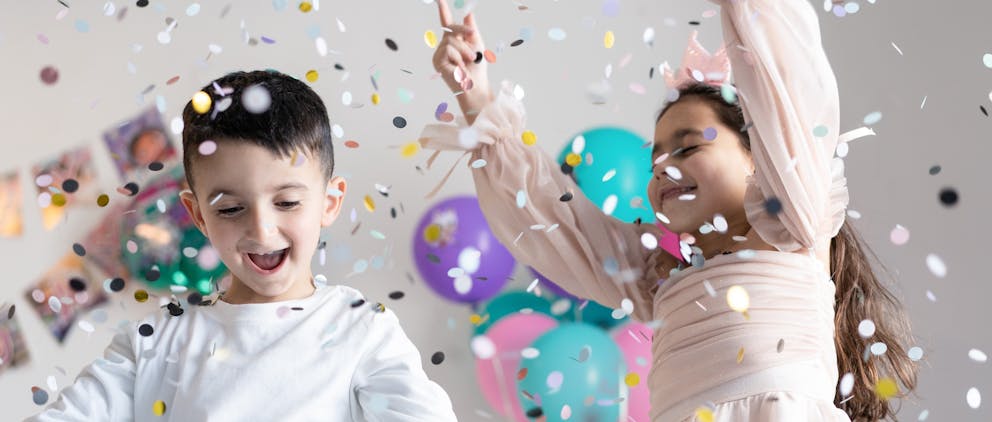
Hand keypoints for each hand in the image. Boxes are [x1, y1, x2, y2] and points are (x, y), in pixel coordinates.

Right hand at [432, 0, 491, 123]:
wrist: (476, 86)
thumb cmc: (477, 69)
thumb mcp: (477, 44)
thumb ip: (471, 30)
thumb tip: (467, 13)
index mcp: (453, 42)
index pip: (446, 23)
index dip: (443, 10)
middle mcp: (443, 47)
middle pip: (450, 29)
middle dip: (465, 33)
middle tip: (474, 48)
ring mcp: (439, 55)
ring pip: (451, 40)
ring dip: (464, 50)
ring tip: (468, 61)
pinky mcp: (437, 62)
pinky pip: (448, 49)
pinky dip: (458, 57)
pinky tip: (459, 67)